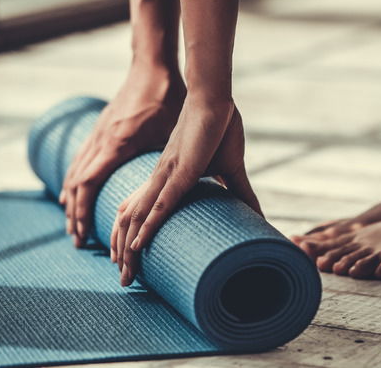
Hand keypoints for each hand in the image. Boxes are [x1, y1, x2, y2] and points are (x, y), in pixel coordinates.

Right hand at [59, 68, 185, 246]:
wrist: (152, 66)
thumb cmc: (168, 97)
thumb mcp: (174, 132)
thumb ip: (186, 160)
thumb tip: (216, 182)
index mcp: (118, 144)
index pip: (90, 184)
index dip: (84, 210)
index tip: (85, 234)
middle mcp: (102, 140)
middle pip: (77, 184)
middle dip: (75, 214)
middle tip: (77, 241)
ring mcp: (98, 133)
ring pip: (75, 172)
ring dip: (72, 200)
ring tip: (73, 225)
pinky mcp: (101, 128)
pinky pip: (80, 159)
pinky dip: (74, 179)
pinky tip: (73, 192)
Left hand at [112, 95, 260, 285]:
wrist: (216, 99)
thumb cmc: (220, 128)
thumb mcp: (231, 168)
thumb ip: (240, 192)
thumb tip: (257, 213)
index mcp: (168, 178)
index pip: (142, 213)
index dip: (132, 237)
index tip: (129, 261)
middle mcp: (159, 180)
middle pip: (131, 221)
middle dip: (123, 253)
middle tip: (124, 281)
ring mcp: (166, 176)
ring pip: (138, 219)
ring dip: (128, 249)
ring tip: (125, 274)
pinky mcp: (179, 173)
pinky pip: (158, 205)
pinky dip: (146, 227)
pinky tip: (136, 247)